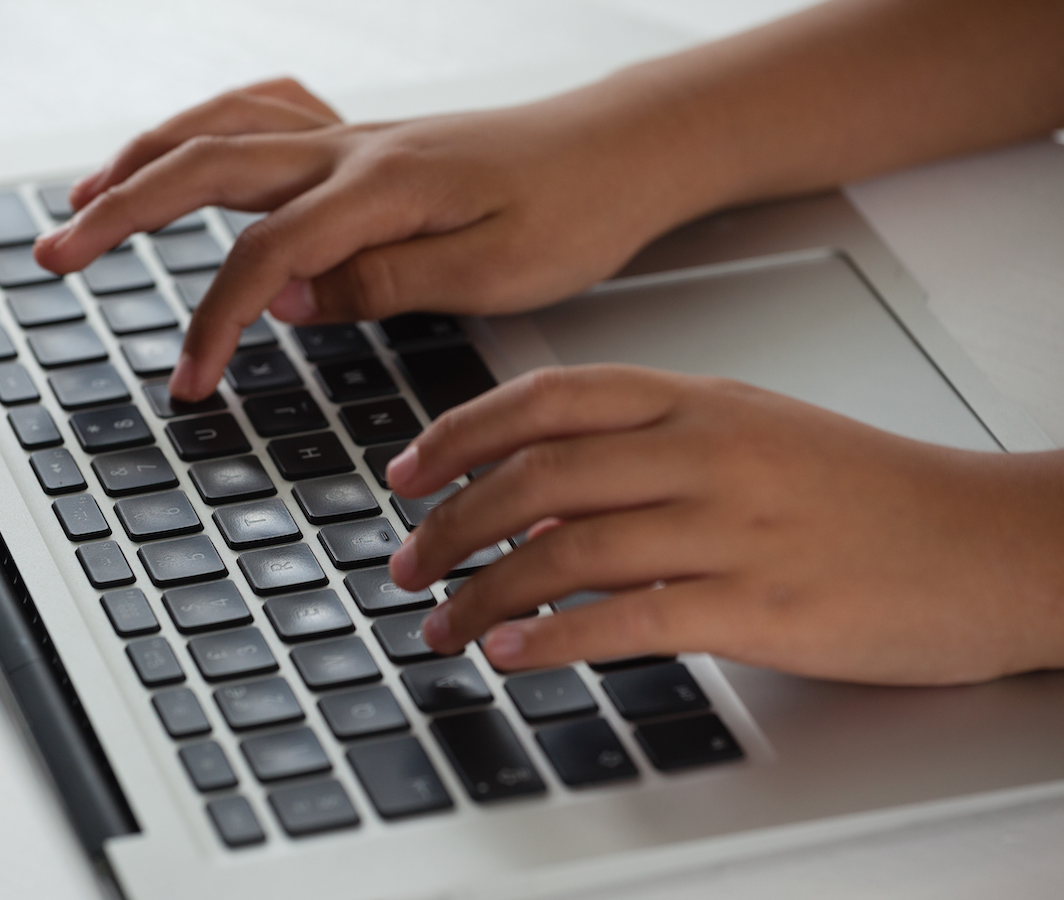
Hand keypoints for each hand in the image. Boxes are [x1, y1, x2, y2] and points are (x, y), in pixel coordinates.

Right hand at [34, 75, 730, 399]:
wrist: (626, 149)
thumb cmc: (578, 210)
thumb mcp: (492, 271)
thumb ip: (379, 280)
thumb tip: (283, 297)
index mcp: (382, 186)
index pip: (264, 255)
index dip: (212, 320)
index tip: (187, 382)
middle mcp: (353, 148)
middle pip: (206, 164)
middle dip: (118, 211)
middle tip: (54, 256)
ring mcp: (355, 135)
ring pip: (223, 127)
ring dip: (143, 158)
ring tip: (85, 198)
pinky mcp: (367, 140)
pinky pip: (267, 114)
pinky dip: (208, 131)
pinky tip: (188, 152)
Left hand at [385, 365, 1063, 685]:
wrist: (987, 542)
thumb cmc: (866, 490)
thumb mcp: (752, 432)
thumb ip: (648, 446)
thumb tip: (543, 490)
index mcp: (698, 399)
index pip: (548, 398)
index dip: (460, 434)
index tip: (406, 473)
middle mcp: (706, 452)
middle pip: (539, 476)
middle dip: (451, 525)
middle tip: (404, 564)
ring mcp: (734, 527)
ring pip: (570, 550)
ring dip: (486, 593)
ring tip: (442, 626)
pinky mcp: (762, 606)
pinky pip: (632, 621)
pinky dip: (558, 640)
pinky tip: (514, 653)